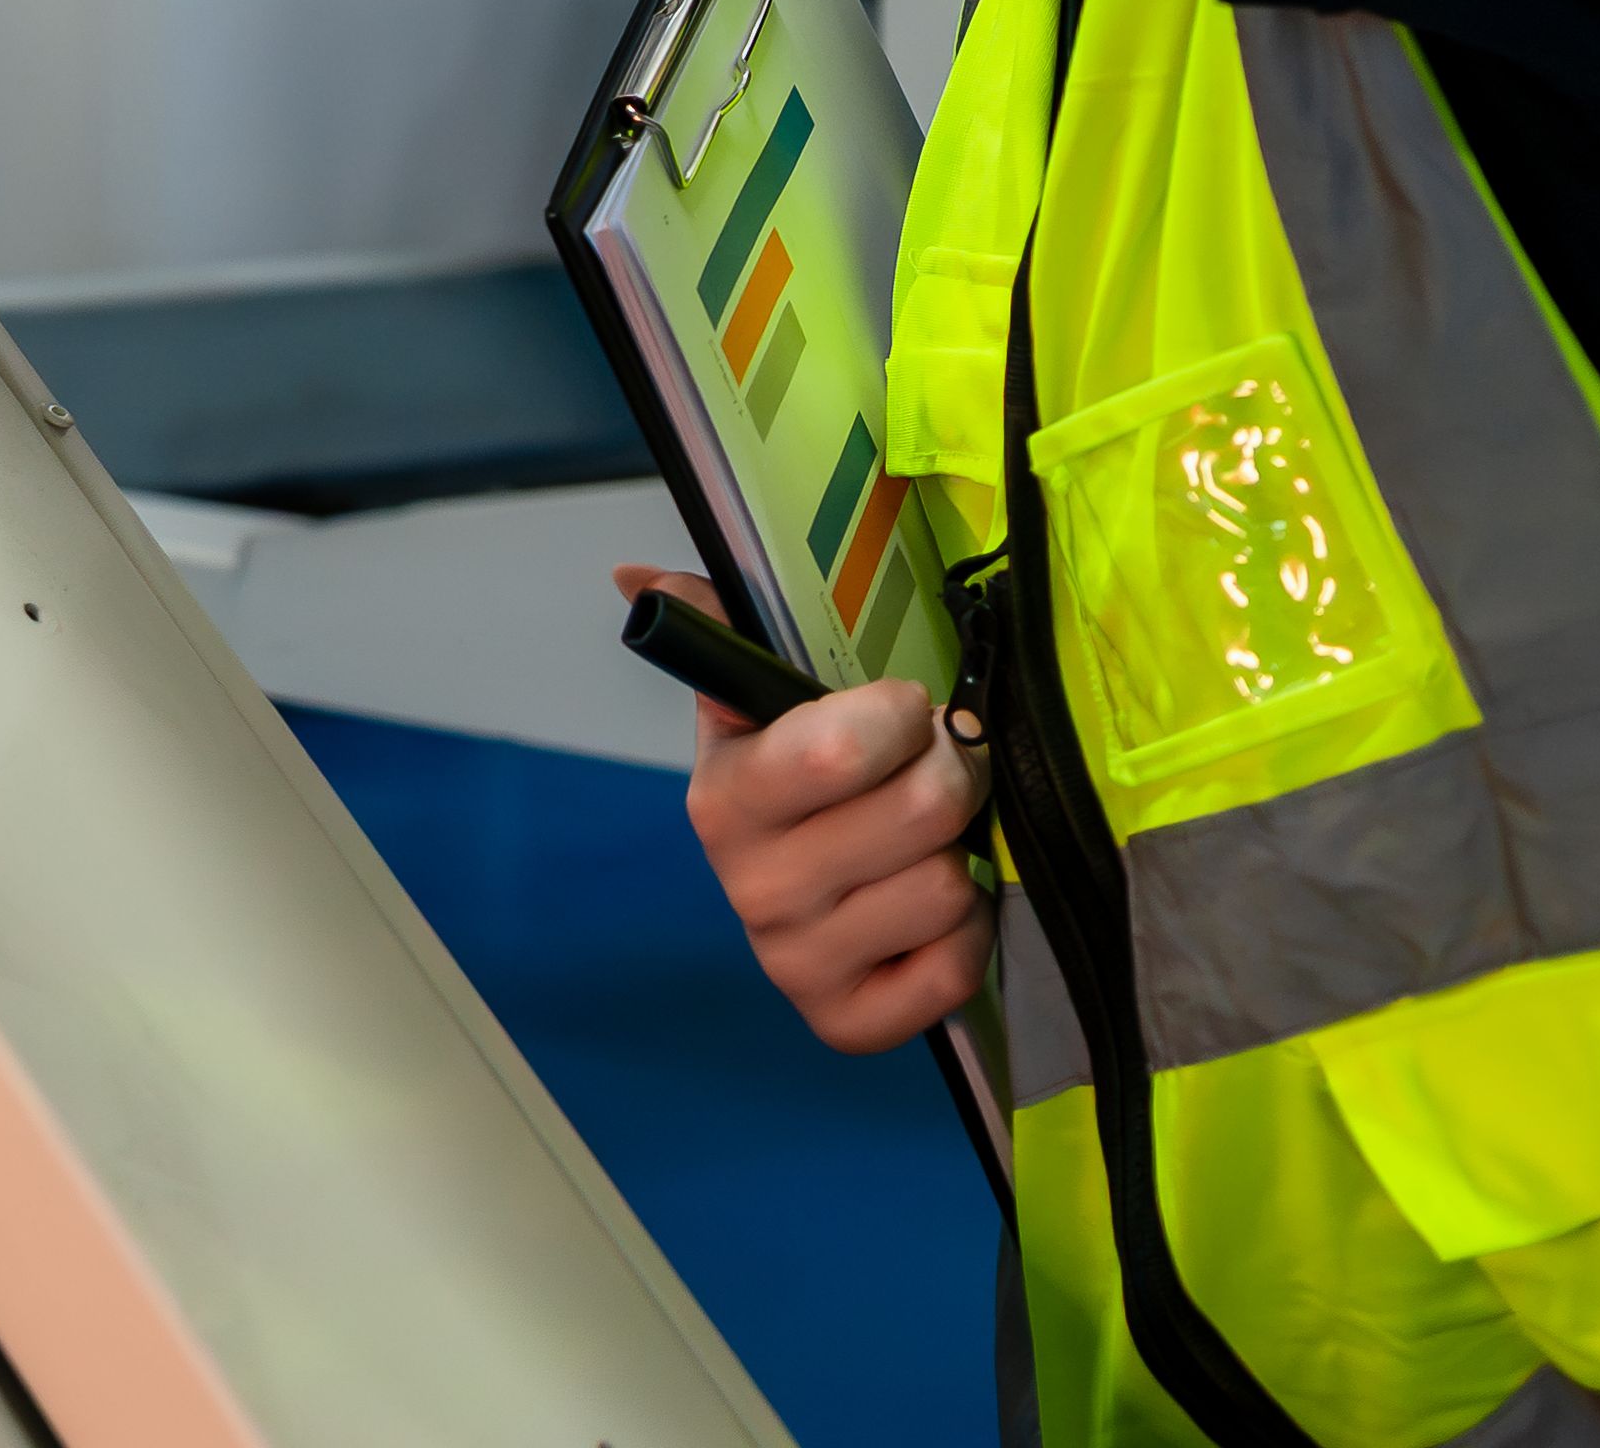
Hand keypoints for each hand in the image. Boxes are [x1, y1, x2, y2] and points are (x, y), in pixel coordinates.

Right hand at [627, 566, 988, 1053]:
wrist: (812, 892)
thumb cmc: (804, 777)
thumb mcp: (762, 692)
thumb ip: (718, 620)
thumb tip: (635, 575)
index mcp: (723, 799)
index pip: (833, 751)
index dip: (899, 716)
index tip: (903, 709)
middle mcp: (750, 889)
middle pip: (920, 814)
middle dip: (951, 775)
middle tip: (936, 770)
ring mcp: (794, 965)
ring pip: (945, 890)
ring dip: (959, 859)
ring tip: (924, 845)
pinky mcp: (844, 1024)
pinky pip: (952, 972)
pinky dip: (963, 937)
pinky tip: (928, 915)